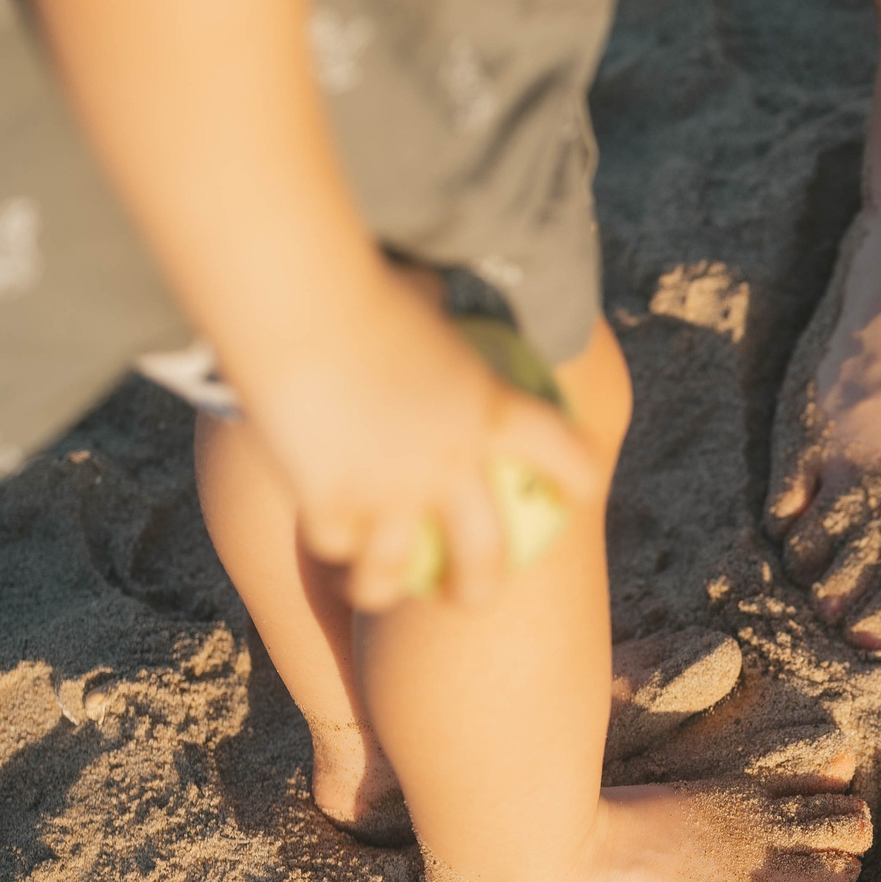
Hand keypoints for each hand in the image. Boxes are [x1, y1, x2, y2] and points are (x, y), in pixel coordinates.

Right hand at [241, 279, 601, 611]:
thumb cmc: (360, 282)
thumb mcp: (425, 298)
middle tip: (470, 599)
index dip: (579, 477)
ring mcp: (392, 496)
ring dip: (383, 590)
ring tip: (376, 593)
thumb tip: (437, 290)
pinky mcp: (331, 504)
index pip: (563, 455)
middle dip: (477, 588)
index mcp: (493, 414)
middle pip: (482, 556)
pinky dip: (329, 543)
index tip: (582, 491)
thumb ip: (440, 317)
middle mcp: (452, 469)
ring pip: (390, 573)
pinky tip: (321, 543)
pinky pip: (334, 544)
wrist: (298, 305)